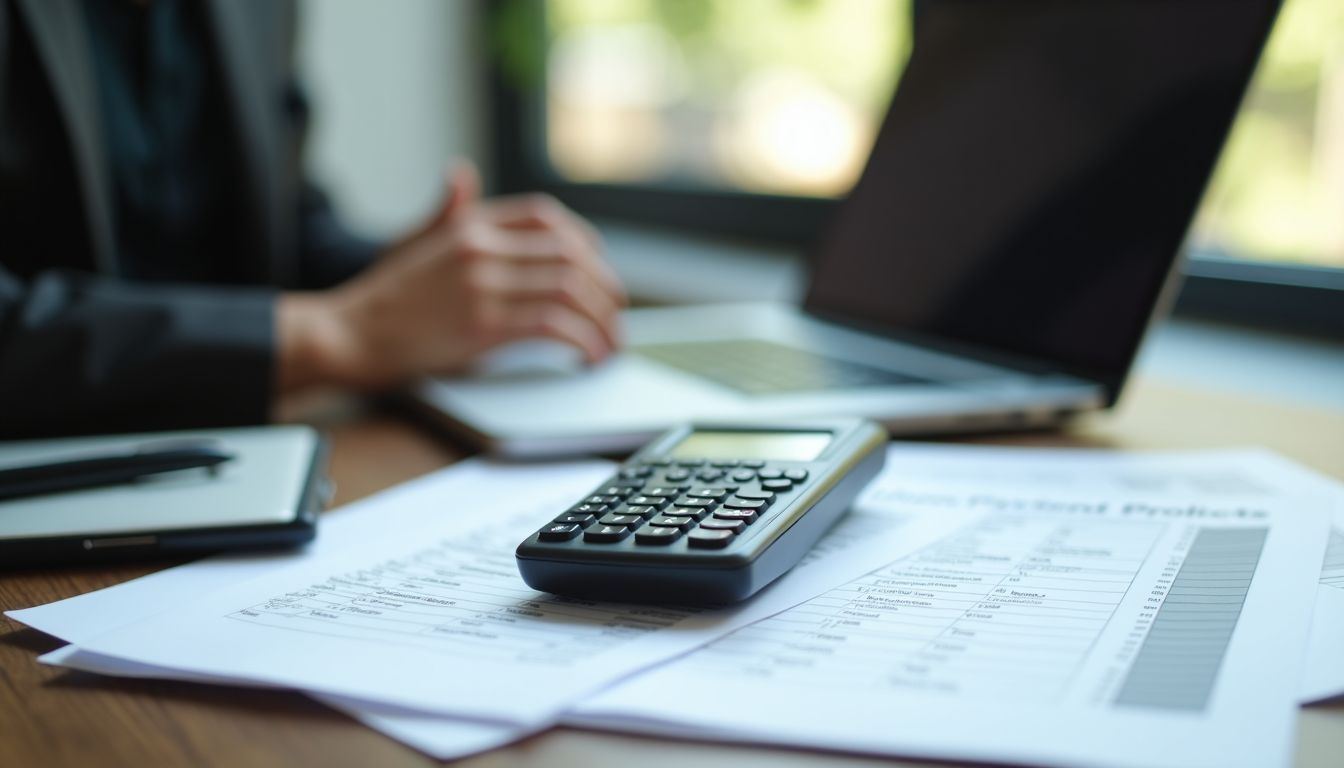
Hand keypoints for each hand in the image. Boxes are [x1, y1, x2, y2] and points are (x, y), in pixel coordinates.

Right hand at [278, 163, 626, 391]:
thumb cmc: (383, 297)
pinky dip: (581, 341)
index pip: (548, 219)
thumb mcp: (413, 241)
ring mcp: (483, 284)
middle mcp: (482, 247)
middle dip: (605, 288)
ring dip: (602, 319)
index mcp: (471, 226)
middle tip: (616, 316)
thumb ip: (447, 212)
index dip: (585, 245)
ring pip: (570, 290)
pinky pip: (553, 325)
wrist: (347, 334)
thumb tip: (461, 173)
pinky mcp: (482, 325)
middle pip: (571, 254)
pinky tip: (587, 357)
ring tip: (610, 344)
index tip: (598, 273)